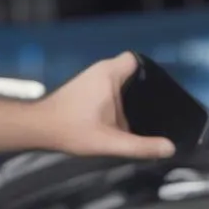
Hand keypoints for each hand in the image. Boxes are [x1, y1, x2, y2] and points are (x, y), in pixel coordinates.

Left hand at [34, 53, 174, 159]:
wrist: (38, 129)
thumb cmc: (70, 130)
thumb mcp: (109, 142)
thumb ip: (140, 146)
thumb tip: (169, 148)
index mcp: (109, 74)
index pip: (137, 60)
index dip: (151, 73)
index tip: (159, 93)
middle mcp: (100, 71)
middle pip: (132, 72)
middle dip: (144, 89)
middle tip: (155, 109)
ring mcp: (91, 79)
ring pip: (120, 82)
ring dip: (130, 97)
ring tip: (142, 116)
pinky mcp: (85, 89)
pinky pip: (110, 89)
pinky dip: (118, 101)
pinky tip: (121, 120)